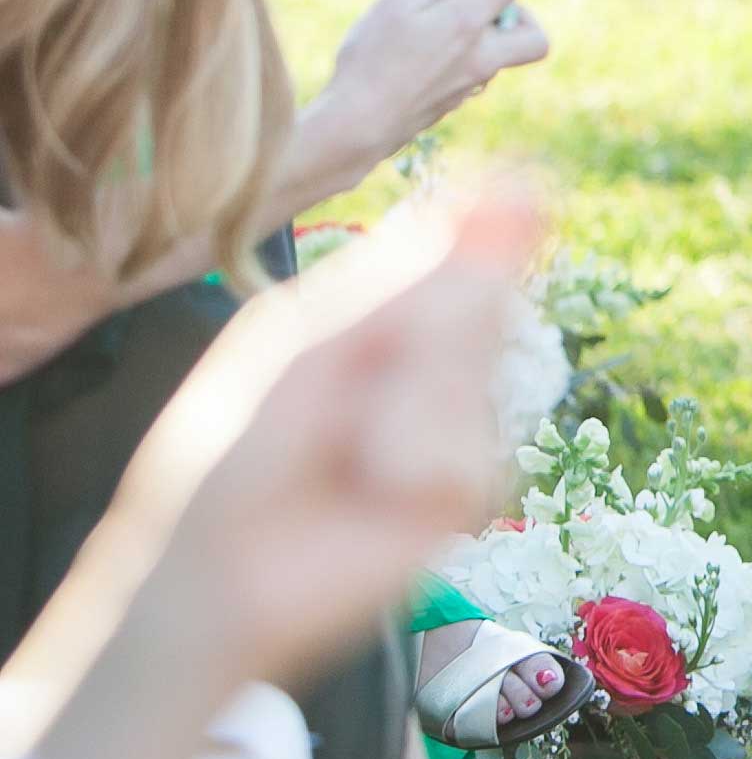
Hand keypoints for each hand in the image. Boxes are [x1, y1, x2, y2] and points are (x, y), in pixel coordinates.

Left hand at [98, 179, 547, 691]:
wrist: (217, 566)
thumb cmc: (241, 442)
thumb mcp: (312, 337)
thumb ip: (413, 276)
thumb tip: (517, 192)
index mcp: (383, 309)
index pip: (461, 248)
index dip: (494, 224)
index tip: (527, 192)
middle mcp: (428, 359)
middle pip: (481, 304)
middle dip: (426, 329)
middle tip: (355, 372)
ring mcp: (453, 422)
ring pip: (477, 379)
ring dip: (406, 405)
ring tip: (344, 446)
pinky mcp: (466, 488)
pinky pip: (470, 454)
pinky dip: (414, 465)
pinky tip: (372, 488)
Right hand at [284, 0, 548, 210]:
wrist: (357, 126)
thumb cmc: (371, 61)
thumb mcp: (392, 5)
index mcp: (469, 23)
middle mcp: (482, 57)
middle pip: (535, 38)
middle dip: (524, 17)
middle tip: (491, 4)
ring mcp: (469, 85)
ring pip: (499, 58)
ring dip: (483, 38)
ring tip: (438, 23)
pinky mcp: (450, 103)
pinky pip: (468, 74)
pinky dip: (455, 58)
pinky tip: (419, 52)